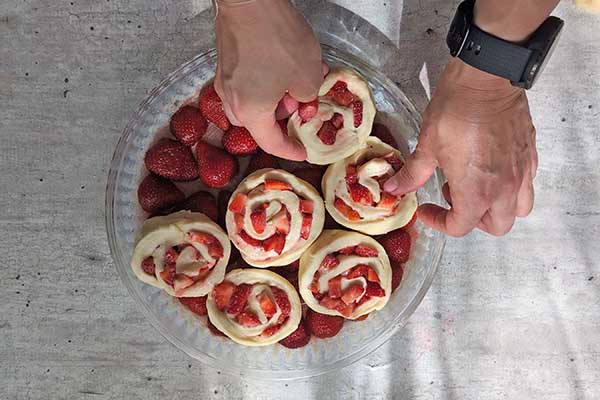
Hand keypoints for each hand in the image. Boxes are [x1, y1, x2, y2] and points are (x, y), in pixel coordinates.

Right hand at [214, 0, 322, 160]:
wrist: (249, 1)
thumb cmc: (276, 40)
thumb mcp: (307, 76)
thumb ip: (308, 98)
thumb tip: (303, 99)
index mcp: (251, 113)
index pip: (271, 143)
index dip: (289, 150)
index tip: (302, 151)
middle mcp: (231, 100)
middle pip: (258, 122)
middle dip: (282, 118)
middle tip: (301, 105)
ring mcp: (225, 80)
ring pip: (251, 102)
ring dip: (273, 98)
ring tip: (294, 81)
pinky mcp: (225, 62)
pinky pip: (246, 83)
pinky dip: (263, 83)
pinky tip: (281, 66)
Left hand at [384, 58, 537, 236]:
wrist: (486, 79)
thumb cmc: (456, 111)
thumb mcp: (427, 145)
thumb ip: (413, 174)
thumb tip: (394, 188)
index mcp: (476, 192)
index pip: (460, 227)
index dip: (439, 223)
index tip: (427, 210)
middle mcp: (504, 188)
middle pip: (496, 226)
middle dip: (473, 221)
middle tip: (452, 200)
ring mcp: (522, 172)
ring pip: (518, 209)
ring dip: (496, 208)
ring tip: (475, 187)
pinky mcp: (531, 155)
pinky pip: (526, 184)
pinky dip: (510, 187)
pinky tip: (491, 169)